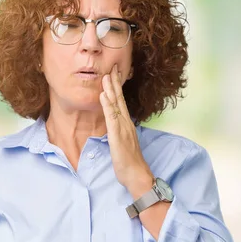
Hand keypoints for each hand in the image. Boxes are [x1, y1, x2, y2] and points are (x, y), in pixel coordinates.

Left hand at [99, 64, 152, 195]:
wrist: (137, 174)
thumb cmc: (130, 162)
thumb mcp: (123, 143)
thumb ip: (120, 132)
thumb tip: (114, 125)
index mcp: (127, 124)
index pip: (121, 102)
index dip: (117, 88)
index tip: (114, 74)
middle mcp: (126, 123)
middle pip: (120, 99)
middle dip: (115, 82)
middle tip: (112, 66)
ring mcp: (123, 128)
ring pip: (116, 105)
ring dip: (111, 89)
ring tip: (106, 75)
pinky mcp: (118, 135)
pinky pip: (112, 117)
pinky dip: (108, 105)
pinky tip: (104, 95)